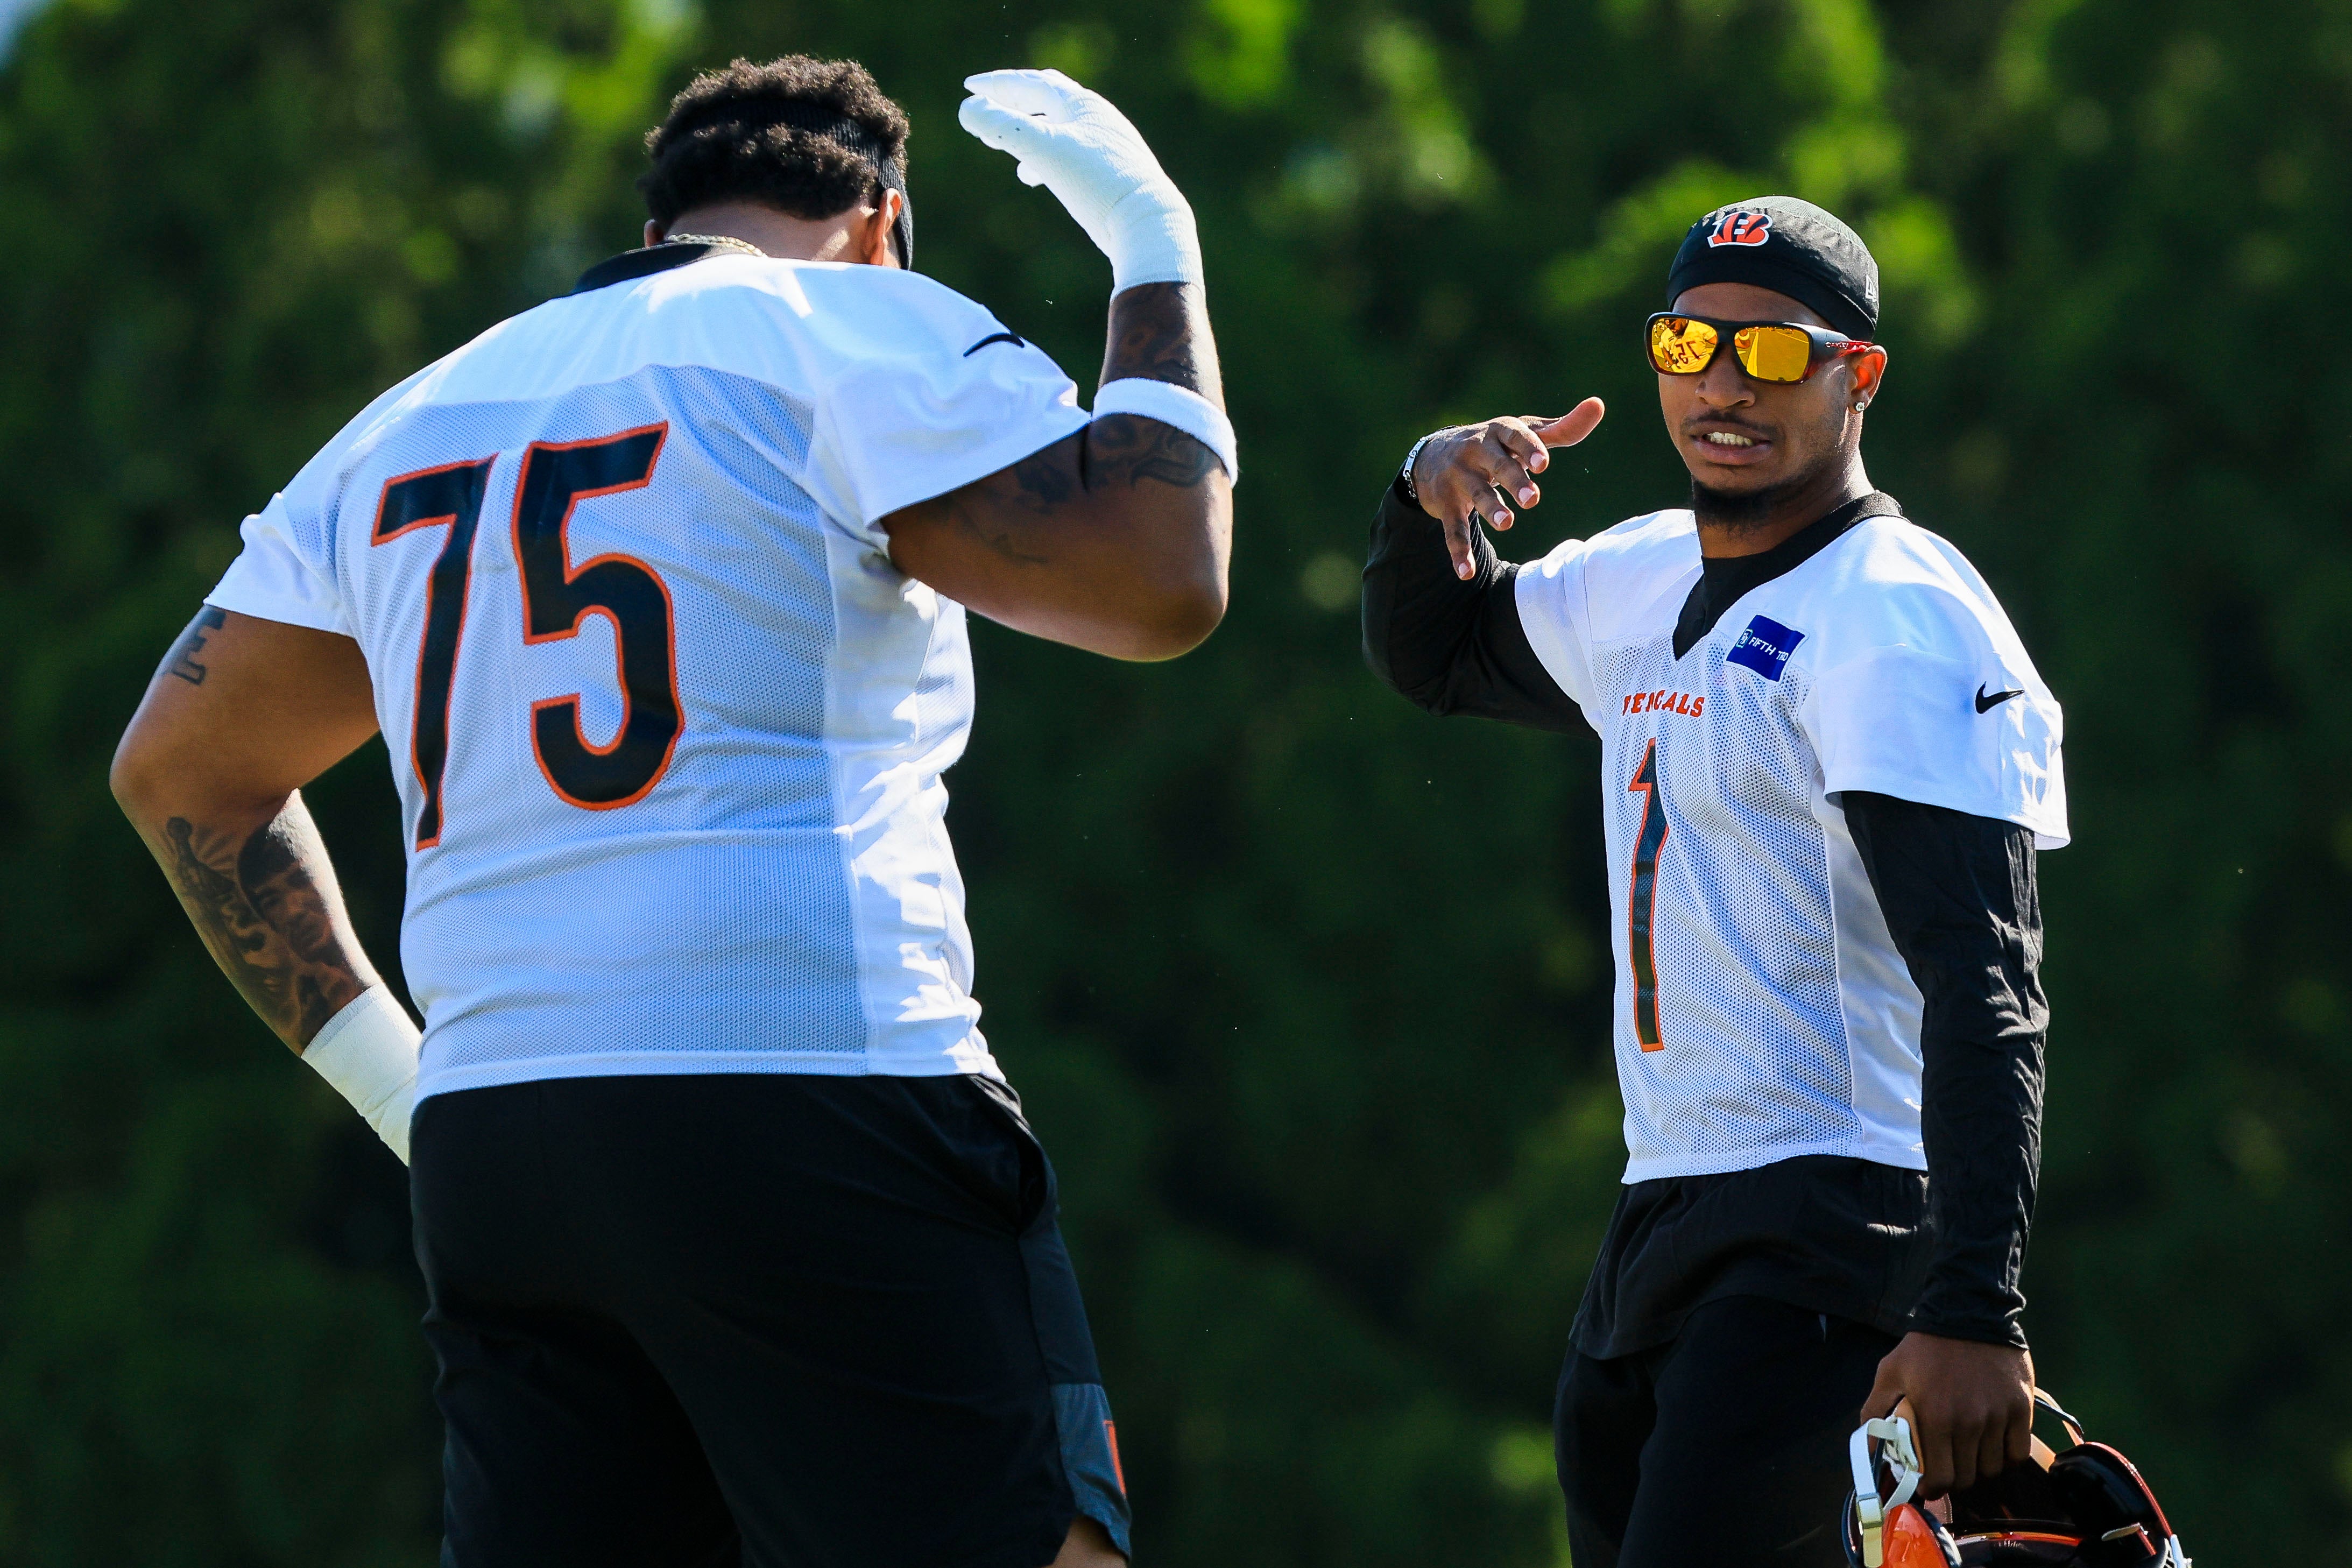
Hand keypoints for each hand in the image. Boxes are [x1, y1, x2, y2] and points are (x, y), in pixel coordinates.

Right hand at [958, 68, 1200, 291]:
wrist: (1147, 224)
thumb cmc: (1098, 184)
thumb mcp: (1043, 150)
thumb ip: (1002, 126)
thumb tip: (967, 110)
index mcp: (1081, 105)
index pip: (1031, 83)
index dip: (996, 85)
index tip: (969, 89)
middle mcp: (1097, 119)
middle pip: (1047, 99)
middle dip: (1012, 102)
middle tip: (985, 107)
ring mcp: (1106, 147)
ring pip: (1057, 129)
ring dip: (1026, 132)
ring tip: (1001, 146)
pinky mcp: (1111, 176)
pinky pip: (1070, 156)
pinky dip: (1044, 159)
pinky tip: (1033, 177)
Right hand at [1408, 400, 1605, 579]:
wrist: (1434, 454)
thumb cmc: (1496, 444)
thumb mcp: (1524, 434)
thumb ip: (1561, 429)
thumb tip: (1598, 405)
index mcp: (1500, 432)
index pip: (1516, 437)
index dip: (1529, 449)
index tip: (1543, 463)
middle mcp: (1476, 450)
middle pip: (1497, 465)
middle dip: (1513, 480)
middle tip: (1532, 499)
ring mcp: (1459, 478)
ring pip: (1476, 494)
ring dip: (1489, 509)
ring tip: (1506, 523)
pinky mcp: (1446, 504)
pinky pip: (1453, 529)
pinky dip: (1458, 551)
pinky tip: (1466, 571)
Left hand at [1860, 1332, 2034, 1498]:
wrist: (1968, 1313)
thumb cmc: (1925, 1347)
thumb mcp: (1889, 1372)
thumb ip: (1874, 1410)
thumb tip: (1869, 1445)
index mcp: (1935, 1418)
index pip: (1941, 1478)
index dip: (1933, 1488)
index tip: (1929, 1484)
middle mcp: (1970, 1423)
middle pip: (1968, 1477)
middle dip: (1955, 1478)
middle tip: (1949, 1465)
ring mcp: (1998, 1417)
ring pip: (1993, 1468)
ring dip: (1980, 1466)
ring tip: (1970, 1452)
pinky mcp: (2021, 1409)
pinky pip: (2018, 1452)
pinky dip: (2006, 1455)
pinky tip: (1994, 1443)